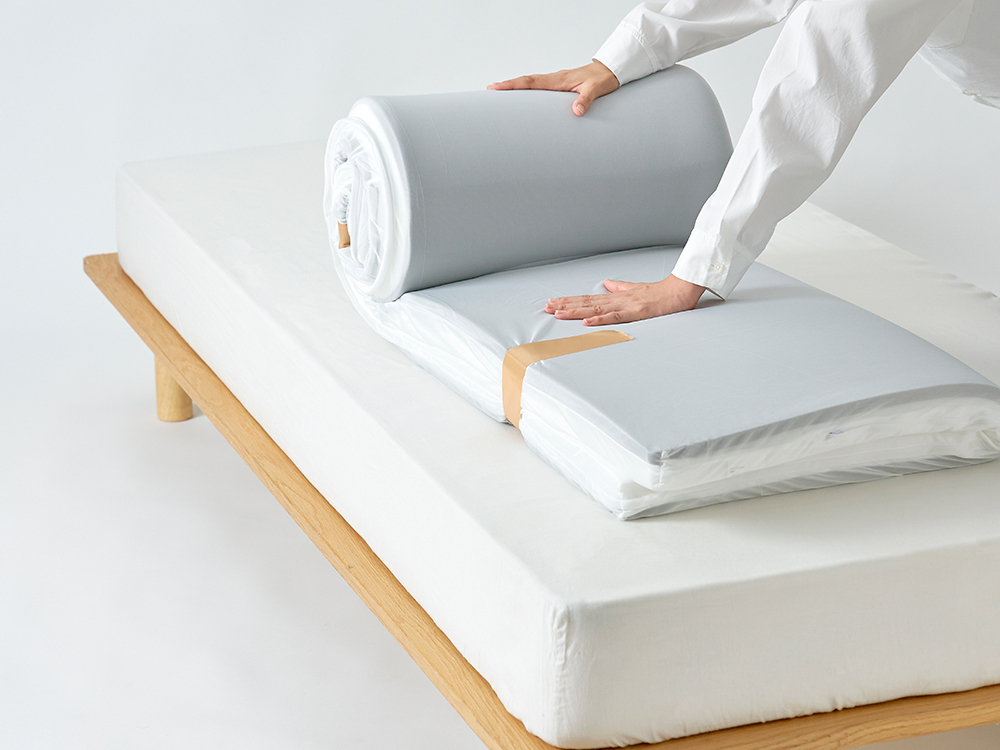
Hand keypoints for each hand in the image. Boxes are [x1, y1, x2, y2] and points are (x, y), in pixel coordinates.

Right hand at [487, 61, 619, 115]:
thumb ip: (586, 100)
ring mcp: (556, 81)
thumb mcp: (597, 90)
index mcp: (559, 80)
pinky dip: (527, 89)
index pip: (531, 82)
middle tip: (489, 90)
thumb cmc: (603, 79)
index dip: (513, 85)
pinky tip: (522, 96)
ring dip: (515, 87)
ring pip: (531, 83)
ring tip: (500, 93)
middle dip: (507, 85)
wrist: (611, 70)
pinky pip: (539, 86)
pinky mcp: (559, 85)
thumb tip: (576, 111)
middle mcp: (554, 79)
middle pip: (526, 81)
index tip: (497, 87)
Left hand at [545, 276, 706, 324]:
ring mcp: (626, 305)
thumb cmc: (662, 292)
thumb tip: (607, 283)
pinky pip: (615, 317)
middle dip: (566, 305)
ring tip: (558, 313)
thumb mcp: (637, 288)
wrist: (682, 290)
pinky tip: (586, 321)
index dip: (571, 300)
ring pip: (596, 309)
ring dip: (576, 311)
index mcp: (617, 296)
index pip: (589, 298)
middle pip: (587, 302)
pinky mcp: (637, 312)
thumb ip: (621, 287)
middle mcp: (618, 300)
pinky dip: (600, 319)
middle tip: (547, 307)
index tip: (554, 302)